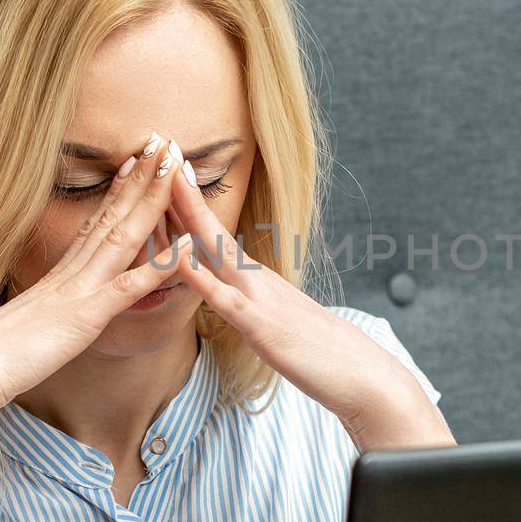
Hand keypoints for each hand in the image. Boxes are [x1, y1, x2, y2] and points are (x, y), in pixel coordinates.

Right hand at [0, 132, 188, 411]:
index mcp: (63, 272)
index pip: (97, 221)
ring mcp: (82, 288)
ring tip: (173, 167)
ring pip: (124, 235)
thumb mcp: (31, 319)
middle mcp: (74, 271)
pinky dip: (160, 266)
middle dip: (141, 179)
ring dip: (152, 201)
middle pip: (113, 215)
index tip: (137, 161)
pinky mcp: (87, 314)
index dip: (119, 190)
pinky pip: (129, 286)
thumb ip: (49, 304)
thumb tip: (54, 301)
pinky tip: (185, 247)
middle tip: (164, 142)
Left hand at [165, 161, 453, 450]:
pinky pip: (225, 299)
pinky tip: (180, 259)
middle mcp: (256, 278)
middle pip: (212, 229)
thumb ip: (251, 303)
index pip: (215, 236)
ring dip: (190, 216)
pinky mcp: (261, 326)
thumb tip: (229, 294)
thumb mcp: (275, 320)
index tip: (169, 170)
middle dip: (184, 192)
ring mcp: (258, 298)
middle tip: (163, 150)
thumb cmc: (317, 352)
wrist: (357, 371)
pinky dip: (200, 277)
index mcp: (256, 279)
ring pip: (216, 251)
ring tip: (166, 182)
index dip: (191, 204)